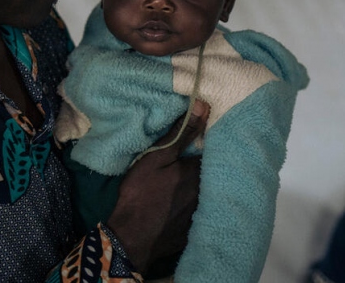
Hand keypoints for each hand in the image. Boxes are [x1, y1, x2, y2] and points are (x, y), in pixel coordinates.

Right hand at [105, 99, 208, 273]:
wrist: (130, 239)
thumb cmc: (140, 193)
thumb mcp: (156, 158)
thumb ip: (181, 133)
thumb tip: (204, 106)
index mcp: (199, 172)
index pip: (215, 151)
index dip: (211, 143)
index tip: (209, 135)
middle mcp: (208, 192)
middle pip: (214, 173)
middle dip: (211, 164)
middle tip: (199, 158)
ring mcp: (203, 214)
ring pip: (210, 193)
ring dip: (207, 185)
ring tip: (197, 178)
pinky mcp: (195, 230)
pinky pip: (203, 212)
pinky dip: (200, 205)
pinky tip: (189, 203)